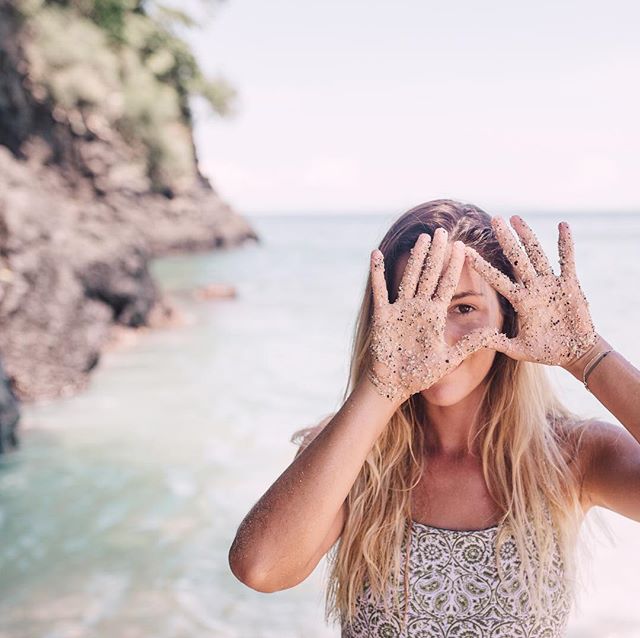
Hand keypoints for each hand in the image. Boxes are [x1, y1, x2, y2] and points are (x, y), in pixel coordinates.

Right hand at [367, 227, 504, 403]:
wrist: (394, 384)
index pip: (446, 284)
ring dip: (414, 257)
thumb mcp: (448, 359)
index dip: (454, 266)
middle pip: (428, 274)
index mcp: (434, 315)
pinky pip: (380, 290)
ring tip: (421, 238)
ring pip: (408, 277)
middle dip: (436, 253)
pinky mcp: (382, 316)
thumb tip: (494, 333)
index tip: (463, 246)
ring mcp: (400, 309)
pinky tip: (376, 254)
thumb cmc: (420, 374)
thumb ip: (469, 345)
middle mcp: (418, 308)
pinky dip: (377, 272)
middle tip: (442, 231)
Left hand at [463, 215, 597, 367]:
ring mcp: (550, 284)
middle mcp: (532, 288)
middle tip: (494, 218)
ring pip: (537, 254)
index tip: (466, 252)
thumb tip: (476, 339)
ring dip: (528, 236)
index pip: (496, 279)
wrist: (574, 353)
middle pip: (516, 258)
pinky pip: (567, 261)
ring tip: (516, 217)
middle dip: (505, 239)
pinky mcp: (570, 285)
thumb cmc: (545, 351)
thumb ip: (498, 342)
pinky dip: (566, 244)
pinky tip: (562, 226)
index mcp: (519, 301)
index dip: (482, 266)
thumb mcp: (518, 349)